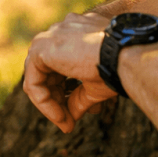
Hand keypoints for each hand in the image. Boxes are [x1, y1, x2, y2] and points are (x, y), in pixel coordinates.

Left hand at [23, 12, 117, 132]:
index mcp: (74, 35)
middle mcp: (59, 33)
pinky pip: (33, 81)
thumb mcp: (95, 85)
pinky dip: (44, 102)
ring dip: (50, 104)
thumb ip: (78, 98)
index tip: (73, 118)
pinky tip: (59, 116)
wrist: (124, 55)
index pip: (59, 70)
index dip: (64, 96)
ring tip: (65, 122)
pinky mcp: (40, 49)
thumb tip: (69, 118)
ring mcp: (48, 38)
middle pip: (47, 75)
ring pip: (38, 79)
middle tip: (68, 123)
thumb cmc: (117, 66)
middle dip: (57, 101)